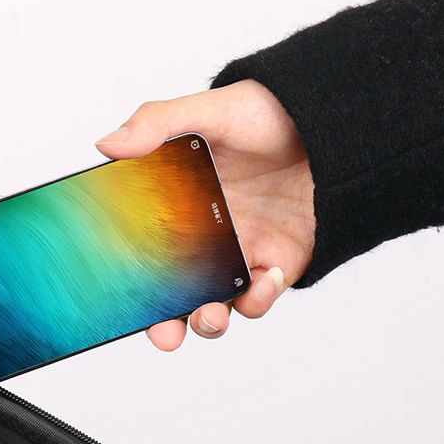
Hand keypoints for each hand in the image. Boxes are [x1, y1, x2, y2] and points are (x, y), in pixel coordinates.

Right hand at [96, 79, 314, 350]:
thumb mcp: (210, 110)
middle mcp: (203, 237)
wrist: (337, 124)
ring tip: (210, 317)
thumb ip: (156, 124)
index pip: (141, 252)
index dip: (128, 283)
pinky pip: (259, 296)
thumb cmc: (270, 114)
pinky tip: (262, 279)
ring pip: (213, 304)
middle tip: (164, 333)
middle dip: (165, 323)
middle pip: (173, 293)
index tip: (118, 303)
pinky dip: (257, 298)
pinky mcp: (276, 264)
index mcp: (176, 207)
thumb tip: (106, 146)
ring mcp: (238, 254)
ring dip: (208, 321)